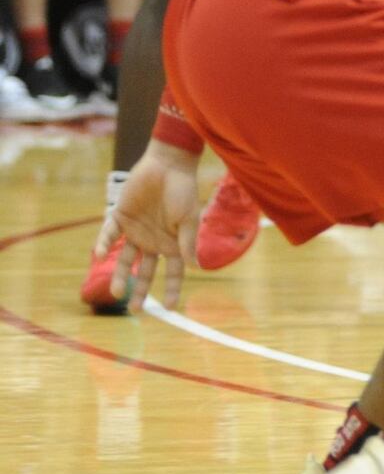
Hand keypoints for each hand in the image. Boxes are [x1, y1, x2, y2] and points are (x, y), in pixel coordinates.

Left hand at [96, 142, 200, 310]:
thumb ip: (187, 242)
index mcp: (173, 243)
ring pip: (125, 259)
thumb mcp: (188, 218)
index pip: (173, 272)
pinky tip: (99, 256)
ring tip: (115, 290)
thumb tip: (195, 267)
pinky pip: (109, 235)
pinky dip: (103, 245)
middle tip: (134, 309)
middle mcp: (153, 241)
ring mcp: (136, 231)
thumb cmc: (183, 190)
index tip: (169, 308)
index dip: (172, 289)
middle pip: (146, 271)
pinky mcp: (120, 218)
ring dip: (120, 274)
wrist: (166, 165)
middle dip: (140, 289)